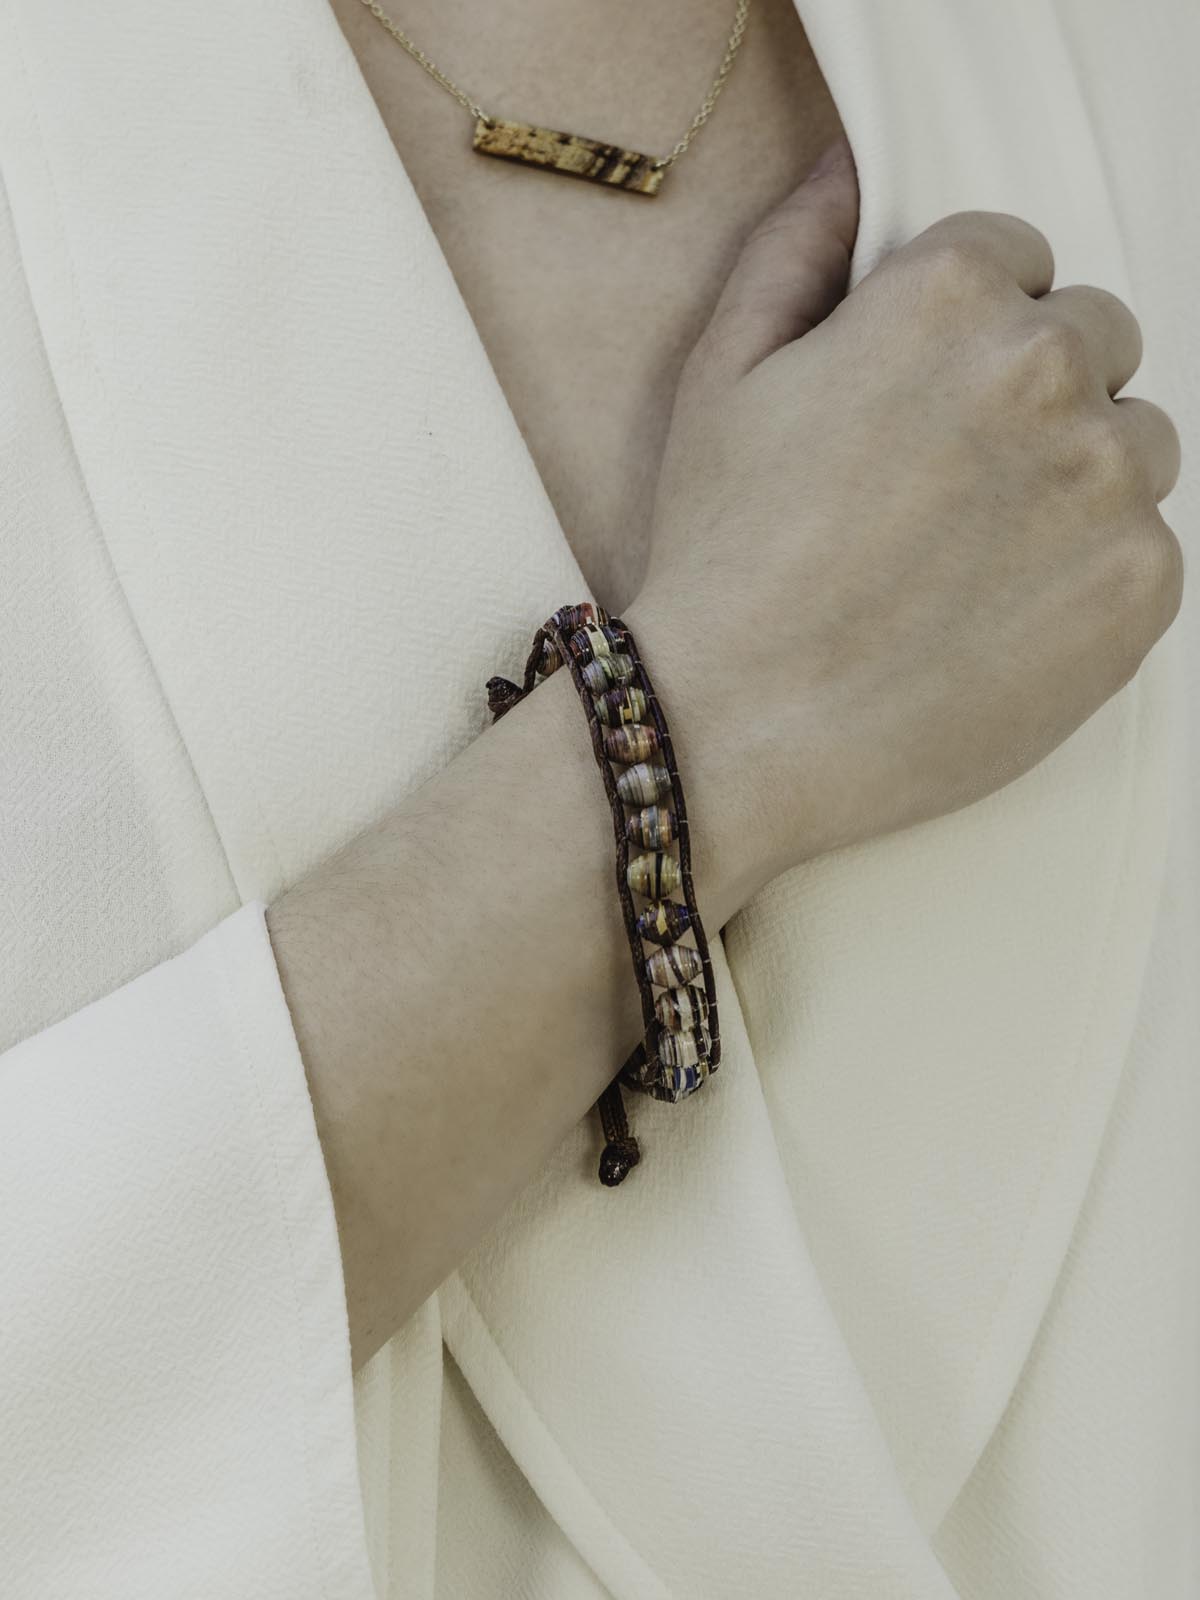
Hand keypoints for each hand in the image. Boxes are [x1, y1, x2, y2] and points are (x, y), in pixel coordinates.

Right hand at [629, 138, 1182, 884]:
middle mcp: (1049, 369)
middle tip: (947, 490)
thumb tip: (844, 177)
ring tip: (973, 562)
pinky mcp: (1140, 586)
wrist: (739, 729)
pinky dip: (1091, 578)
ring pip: (1135, 445)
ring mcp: (1107, 481)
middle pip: (1094, 342)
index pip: (1018, 259)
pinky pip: (1149, 549)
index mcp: (949, 298)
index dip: (964, 331)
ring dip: (1075, 482)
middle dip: (1033, 396)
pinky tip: (999, 619)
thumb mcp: (720, 383)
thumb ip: (792, 257)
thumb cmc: (718, 559)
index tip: (923, 403)